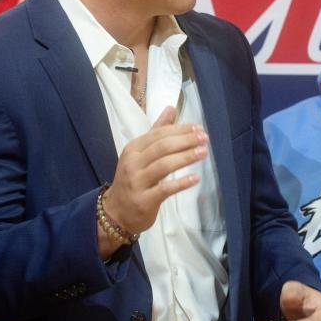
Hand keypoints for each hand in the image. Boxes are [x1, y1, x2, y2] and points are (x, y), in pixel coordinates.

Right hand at [100, 106, 207, 243]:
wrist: (116, 212)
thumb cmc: (132, 180)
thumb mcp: (140, 153)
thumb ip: (156, 131)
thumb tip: (171, 108)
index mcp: (133, 149)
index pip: (158, 134)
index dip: (179, 129)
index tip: (198, 127)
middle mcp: (133, 163)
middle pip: (162, 147)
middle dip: (185, 140)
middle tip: (204, 138)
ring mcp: (137, 182)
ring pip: (164, 165)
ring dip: (185, 157)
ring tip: (203, 153)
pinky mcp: (144, 200)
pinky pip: (165, 189)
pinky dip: (181, 183)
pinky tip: (196, 178)